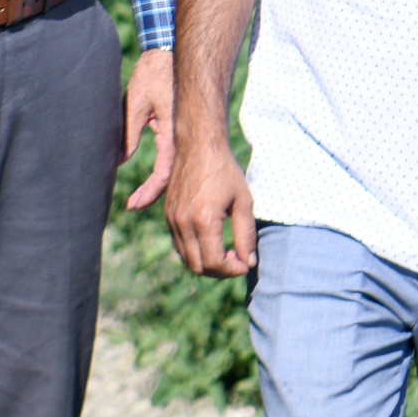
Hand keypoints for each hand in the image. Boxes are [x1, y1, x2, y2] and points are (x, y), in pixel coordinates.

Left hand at [121, 48, 174, 210]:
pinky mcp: (178, 128)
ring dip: (158, 185)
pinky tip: (153, 180)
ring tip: (139, 199)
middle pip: (171, 176)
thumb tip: (116, 162)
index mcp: (173, 133)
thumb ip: (127, 135)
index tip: (131, 205)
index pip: (163, 174)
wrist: (169, 53)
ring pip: (173, 168)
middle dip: (152, 195)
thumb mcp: (136, 104)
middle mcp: (181, 137)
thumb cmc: (153, 74)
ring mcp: (182, 133)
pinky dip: (163, 171)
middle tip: (132, 206)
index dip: (148, 193)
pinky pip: (172, 156)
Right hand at [164, 139, 254, 278]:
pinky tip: (211, 241)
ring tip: (225, 251)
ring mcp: (172, 219)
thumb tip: (249, 261)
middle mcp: (183, 223)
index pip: (215, 263)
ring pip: (186, 258)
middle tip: (236, 260)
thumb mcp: (243, 201)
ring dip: (206, 263)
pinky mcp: (168, 214)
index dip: (232, 270)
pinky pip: (179, 244)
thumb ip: (246, 234)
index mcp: (204, 220)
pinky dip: (195, 251)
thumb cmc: (225, 170)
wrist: (198, 145)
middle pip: (198, 267)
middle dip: (220, 271)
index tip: (245, 263)